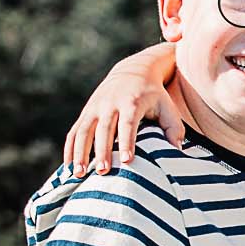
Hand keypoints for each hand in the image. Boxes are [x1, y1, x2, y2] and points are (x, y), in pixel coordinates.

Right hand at [63, 70, 183, 175]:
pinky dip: (70, 149)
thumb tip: (176, 152)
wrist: (133, 71)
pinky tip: (68, 167)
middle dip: (102, 151)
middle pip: (104, 129)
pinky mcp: (86, 112)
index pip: (128, 123)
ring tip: (78, 173)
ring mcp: (95, 107)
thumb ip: (174, 128)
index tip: (127, 161)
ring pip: (84, 131)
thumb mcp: (167, 107)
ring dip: (80, 152)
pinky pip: (74, 132)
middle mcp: (110, 103)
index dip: (128, 142)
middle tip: (103, 172)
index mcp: (132, 102)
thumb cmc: (154, 96)